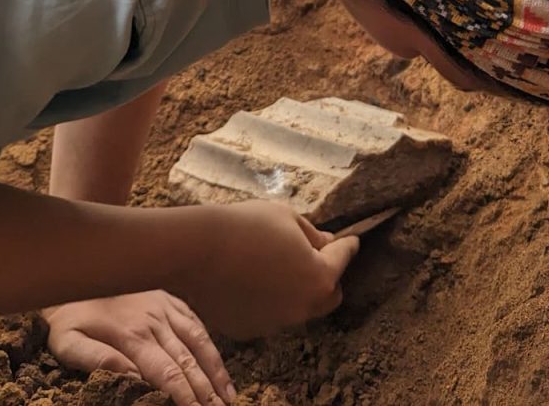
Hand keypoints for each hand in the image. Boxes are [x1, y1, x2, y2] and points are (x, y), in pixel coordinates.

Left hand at [43, 290, 234, 405]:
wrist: (77, 274)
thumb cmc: (68, 317)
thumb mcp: (68, 342)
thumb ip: (97, 360)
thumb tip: (131, 377)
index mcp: (132, 336)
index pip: (167, 373)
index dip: (185, 395)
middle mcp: (155, 321)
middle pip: (188, 361)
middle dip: (206, 390)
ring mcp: (165, 308)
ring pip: (199, 341)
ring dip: (215, 370)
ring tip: (228, 396)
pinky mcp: (168, 299)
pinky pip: (195, 322)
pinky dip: (209, 344)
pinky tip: (218, 362)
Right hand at [174, 201, 359, 339]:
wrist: (196, 251)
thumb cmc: (245, 227)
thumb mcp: (288, 218)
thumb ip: (313, 235)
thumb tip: (325, 243)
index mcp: (319, 278)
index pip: (343, 259)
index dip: (348, 246)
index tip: (351, 241)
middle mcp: (303, 307)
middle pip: (329, 295)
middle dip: (327, 276)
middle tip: (315, 255)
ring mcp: (276, 323)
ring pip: (298, 306)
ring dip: (296, 289)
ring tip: (275, 264)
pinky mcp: (251, 330)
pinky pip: (270, 314)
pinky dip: (268, 300)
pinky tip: (250, 279)